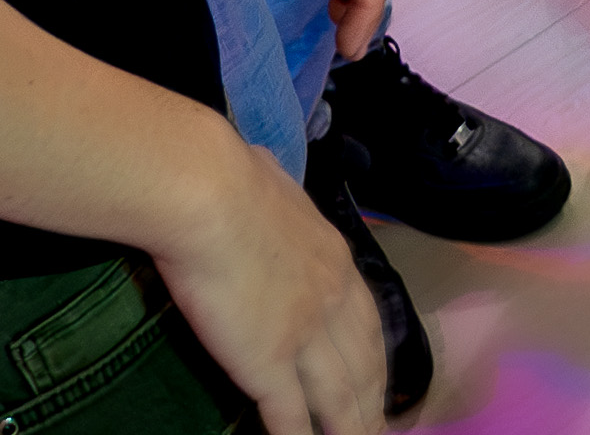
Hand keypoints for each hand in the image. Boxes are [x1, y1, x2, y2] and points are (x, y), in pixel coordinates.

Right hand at [144, 141, 391, 434]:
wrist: (208, 191)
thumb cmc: (227, 178)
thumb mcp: (272, 185)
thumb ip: (278, 205)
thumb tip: (266, 188)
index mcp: (333, 257)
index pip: (367, 320)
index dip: (377, 357)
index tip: (382, 382)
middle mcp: (331, 299)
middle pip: (364, 365)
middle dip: (373, 402)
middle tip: (379, 429)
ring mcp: (304, 333)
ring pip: (340, 395)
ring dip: (351, 428)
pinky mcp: (268, 360)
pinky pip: (291, 412)